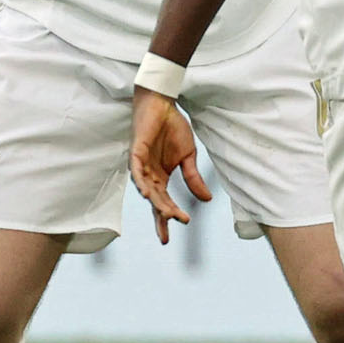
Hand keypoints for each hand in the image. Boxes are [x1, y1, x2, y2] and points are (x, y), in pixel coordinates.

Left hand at [127, 87, 209, 244]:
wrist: (164, 106)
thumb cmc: (173, 129)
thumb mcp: (189, 157)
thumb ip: (193, 178)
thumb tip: (207, 200)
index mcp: (160, 178)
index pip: (162, 204)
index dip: (167, 219)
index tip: (171, 236)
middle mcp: (149, 176)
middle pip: (155, 201)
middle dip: (164, 214)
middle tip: (175, 224)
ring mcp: (141, 165)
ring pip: (147, 190)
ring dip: (156, 202)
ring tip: (167, 213)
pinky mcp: (136, 152)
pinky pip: (136, 171)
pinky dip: (140, 182)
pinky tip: (145, 193)